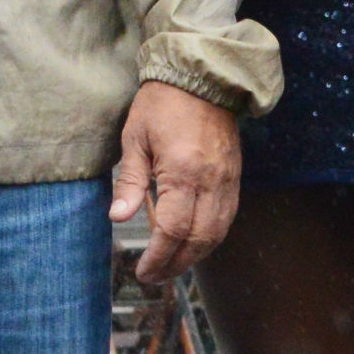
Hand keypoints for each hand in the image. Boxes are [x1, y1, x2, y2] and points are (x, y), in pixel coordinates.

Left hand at [110, 81, 240, 283]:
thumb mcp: (135, 139)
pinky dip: (210, 238)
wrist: (202, 77)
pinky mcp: (234, 177)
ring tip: (170, 265)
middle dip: (176, 264)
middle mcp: (210, 180)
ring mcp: (227, 180)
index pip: (172, 229)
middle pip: (199, 239)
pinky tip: (192, 242)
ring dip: (194, 256)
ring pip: (217, 233)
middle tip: (154, 275)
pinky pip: (227, 219)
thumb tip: (118, 218)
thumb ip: (129, 182)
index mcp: (182, 171)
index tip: (143, 270)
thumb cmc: (162, 104)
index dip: (157, 256)